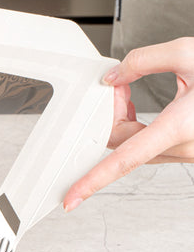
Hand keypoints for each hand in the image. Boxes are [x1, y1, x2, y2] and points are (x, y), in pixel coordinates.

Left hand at [64, 37, 193, 209]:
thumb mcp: (190, 53)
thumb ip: (143, 61)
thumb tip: (113, 77)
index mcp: (180, 127)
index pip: (123, 160)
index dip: (92, 181)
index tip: (71, 198)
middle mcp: (184, 147)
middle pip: (121, 145)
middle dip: (108, 117)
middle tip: (115, 86)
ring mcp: (189, 152)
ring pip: (135, 146)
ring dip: (123, 120)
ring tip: (128, 91)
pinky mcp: (190, 150)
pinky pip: (151, 145)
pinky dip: (138, 126)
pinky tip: (137, 105)